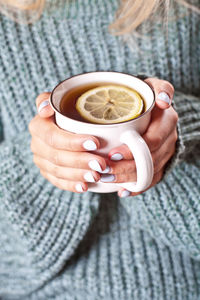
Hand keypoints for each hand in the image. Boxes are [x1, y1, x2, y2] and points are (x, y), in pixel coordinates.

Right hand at [29, 93, 107, 192]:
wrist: (67, 125)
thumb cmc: (68, 111)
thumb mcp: (59, 100)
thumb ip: (49, 100)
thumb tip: (46, 109)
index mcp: (38, 126)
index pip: (53, 137)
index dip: (73, 142)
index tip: (95, 143)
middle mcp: (37, 144)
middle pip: (57, 156)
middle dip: (81, 161)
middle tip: (101, 164)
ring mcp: (41, 160)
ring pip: (58, 171)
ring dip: (79, 174)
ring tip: (97, 175)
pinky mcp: (48, 172)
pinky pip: (58, 182)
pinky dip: (71, 185)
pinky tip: (85, 187)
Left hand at [102, 78, 177, 196]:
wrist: (158, 110)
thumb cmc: (148, 97)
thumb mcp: (155, 86)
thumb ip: (161, 89)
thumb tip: (163, 101)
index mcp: (168, 121)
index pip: (152, 141)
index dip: (132, 150)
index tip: (112, 154)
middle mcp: (169, 139)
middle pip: (149, 160)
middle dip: (125, 168)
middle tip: (104, 170)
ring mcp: (166, 153)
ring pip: (149, 172)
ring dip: (127, 179)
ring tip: (106, 179)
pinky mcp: (162, 163)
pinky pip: (152, 179)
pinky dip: (138, 187)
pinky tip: (122, 191)